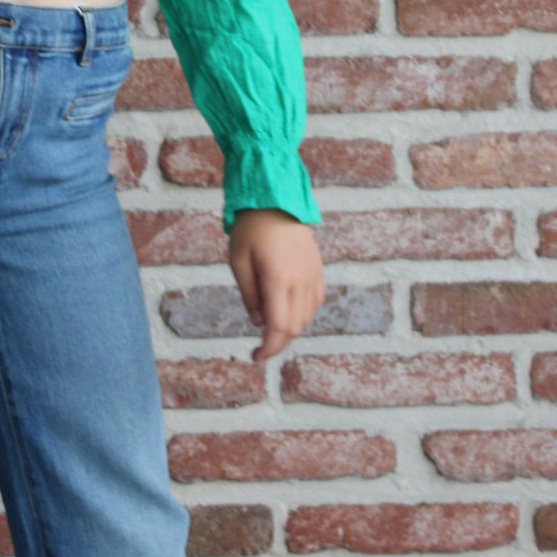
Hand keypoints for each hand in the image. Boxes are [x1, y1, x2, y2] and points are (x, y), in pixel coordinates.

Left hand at [228, 208, 324, 362]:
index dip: (269, 348)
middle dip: (278, 343)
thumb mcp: (238, 262)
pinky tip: (288, 312)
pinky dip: (303, 314)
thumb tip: (259, 322)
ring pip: (307, 317)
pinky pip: (315, 301)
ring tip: (271, 330)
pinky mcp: (318, 269)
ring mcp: (313, 274)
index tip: (257, 357)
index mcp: (279, 279)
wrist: (276, 198)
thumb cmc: (251, 228)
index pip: (278, 327)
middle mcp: (301, 280)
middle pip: (295, 327)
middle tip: (260, 349)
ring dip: (290, 329)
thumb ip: (249, 295)